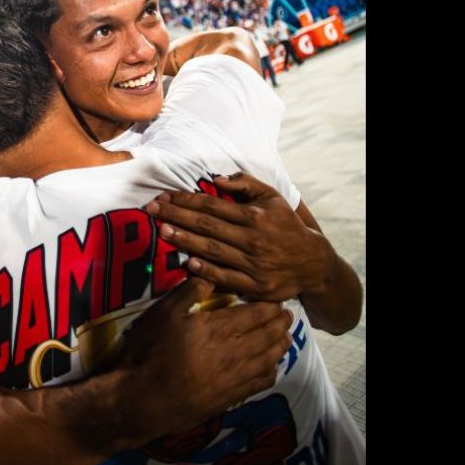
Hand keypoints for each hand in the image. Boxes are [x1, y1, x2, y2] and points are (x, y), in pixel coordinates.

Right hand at [118, 277, 292, 440]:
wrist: (145, 398)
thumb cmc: (152, 351)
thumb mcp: (164, 313)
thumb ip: (189, 292)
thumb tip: (210, 275)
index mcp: (220, 328)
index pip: (255, 314)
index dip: (270, 307)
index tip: (278, 301)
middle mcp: (234, 351)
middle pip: (267, 335)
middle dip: (280, 324)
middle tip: (289, 316)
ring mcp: (235, 376)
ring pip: (268, 359)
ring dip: (280, 346)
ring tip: (287, 338)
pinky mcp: (230, 397)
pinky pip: (259, 383)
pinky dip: (271, 372)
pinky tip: (272, 368)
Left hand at [146, 172, 335, 301]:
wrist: (312, 263)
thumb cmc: (286, 226)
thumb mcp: (273, 198)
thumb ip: (246, 184)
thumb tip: (216, 179)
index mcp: (254, 215)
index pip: (211, 206)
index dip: (184, 201)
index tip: (162, 197)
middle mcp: (252, 238)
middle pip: (207, 226)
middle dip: (176, 217)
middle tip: (152, 211)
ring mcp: (253, 263)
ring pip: (213, 250)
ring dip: (185, 241)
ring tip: (162, 232)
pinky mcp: (255, 285)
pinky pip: (226, 278)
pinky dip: (207, 270)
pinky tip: (188, 263)